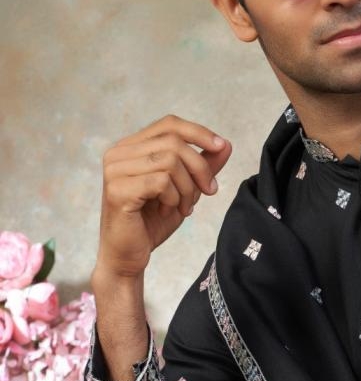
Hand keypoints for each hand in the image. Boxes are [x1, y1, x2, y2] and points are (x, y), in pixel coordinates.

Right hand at [96, 115, 232, 277]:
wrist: (129, 256)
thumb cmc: (151, 222)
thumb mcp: (184, 190)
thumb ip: (202, 166)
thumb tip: (225, 144)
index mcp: (131, 147)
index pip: (169, 124)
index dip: (198, 132)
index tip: (221, 147)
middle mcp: (119, 153)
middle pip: (174, 142)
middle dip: (199, 168)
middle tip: (208, 192)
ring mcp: (115, 170)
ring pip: (170, 161)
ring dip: (187, 188)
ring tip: (183, 207)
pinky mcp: (118, 190)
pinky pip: (161, 182)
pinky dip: (174, 198)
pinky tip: (169, 211)